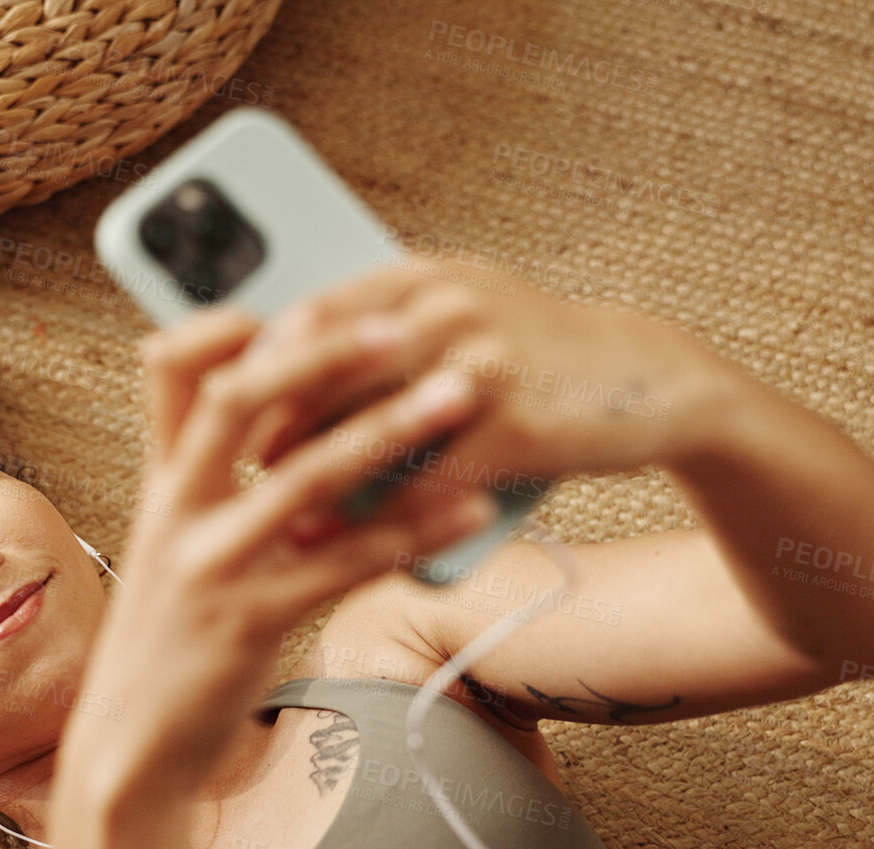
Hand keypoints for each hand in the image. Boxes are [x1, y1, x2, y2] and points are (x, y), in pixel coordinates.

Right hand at [64, 303, 502, 795]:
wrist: (129, 753)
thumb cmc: (165, 649)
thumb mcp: (169, 556)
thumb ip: (211, 494)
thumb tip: (281, 438)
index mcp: (159, 488)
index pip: (168, 375)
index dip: (223, 325)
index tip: (293, 303)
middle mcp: (177, 513)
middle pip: (238, 399)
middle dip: (322, 355)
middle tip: (400, 327)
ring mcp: (212, 566)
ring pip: (304, 477)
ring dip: (390, 427)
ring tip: (461, 394)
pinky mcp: (252, 623)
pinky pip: (345, 562)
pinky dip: (414, 530)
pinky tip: (469, 508)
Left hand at [236, 254, 733, 510]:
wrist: (649, 381)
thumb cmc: (535, 353)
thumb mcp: (461, 311)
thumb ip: (384, 327)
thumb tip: (289, 358)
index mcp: (422, 276)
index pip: (311, 313)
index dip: (260, 365)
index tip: (223, 409)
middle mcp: (446, 308)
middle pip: (327, 370)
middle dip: (276, 427)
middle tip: (241, 472)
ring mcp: (480, 367)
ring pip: (370, 429)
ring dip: (316, 479)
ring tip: (279, 518)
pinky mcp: (513, 427)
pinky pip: (426, 482)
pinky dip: (379, 520)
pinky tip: (346, 547)